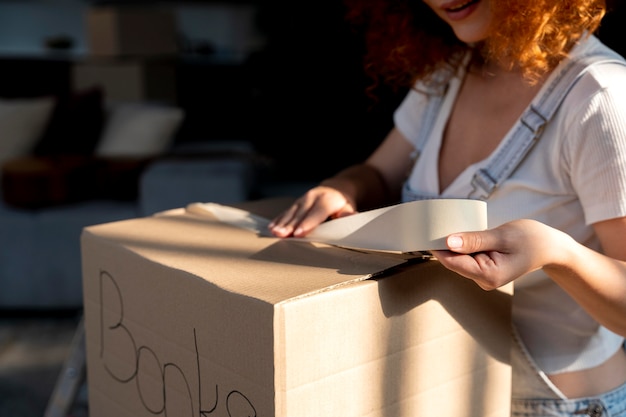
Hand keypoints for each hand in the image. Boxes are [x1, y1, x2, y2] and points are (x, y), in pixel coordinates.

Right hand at [268, 185, 356, 236]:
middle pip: (300, 214)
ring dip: (281, 223)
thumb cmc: (343, 203)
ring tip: (274, 232)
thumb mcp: (349, 207)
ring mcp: (303, 199)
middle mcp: (313, 197)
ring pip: (291, 212)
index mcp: (327, 200)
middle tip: (281, 235)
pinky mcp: (297, 202)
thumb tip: (351, 218)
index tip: (298, 233)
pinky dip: (279, 219)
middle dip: (290, 225)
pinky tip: (271, 226)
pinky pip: (286, 211)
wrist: (336, 188)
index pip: (316, 214)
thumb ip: (348, 214)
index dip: (307, 224)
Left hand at [431, 219, 568, 289]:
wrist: (551, 247)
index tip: (423, 231)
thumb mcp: (503, 236)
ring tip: (446, 225)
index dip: (435, 247)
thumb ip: (475, 240)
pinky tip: (459, 233)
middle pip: (452, 261)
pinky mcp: (483, 269)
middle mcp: (483, 280)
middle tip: (432, 223)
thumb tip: (448, 242)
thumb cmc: (532, 239)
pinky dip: (461, 245)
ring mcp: (483, 276)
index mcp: (488, 276)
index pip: (452, 262)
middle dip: (442, 244)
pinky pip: (466, 257)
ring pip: (458, 259)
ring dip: (452, 244)